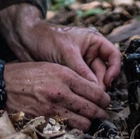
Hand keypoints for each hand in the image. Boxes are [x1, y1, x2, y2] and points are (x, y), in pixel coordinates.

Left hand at [0, 3, 120, 88]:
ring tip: (86, 100)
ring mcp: (81, 64)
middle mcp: (90, 53)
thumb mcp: (66, 52)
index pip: (113, 55)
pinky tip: (78, 98)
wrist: (25, 40)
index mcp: (93, 41)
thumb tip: (95, 89)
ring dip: (91, 90)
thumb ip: (81, 70)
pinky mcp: (71, 74)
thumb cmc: (46, 38)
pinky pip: (81, 84)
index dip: (114, 69)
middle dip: (100, 84)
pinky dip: (82, 91)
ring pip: (93, 80)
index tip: (108, 82)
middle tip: (94, 97)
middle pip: (104, 72)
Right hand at [3, 61, 110, 130]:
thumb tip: (91, 89)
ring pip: (83, 123)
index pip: (95, 92)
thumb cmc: (27, 74)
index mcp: (64, 76)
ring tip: (88, 120)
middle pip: (92, 109)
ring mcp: (52, 110)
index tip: (105, 101)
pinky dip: (72, 129)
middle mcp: (60, 93)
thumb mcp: (51, 67)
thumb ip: (72, 77)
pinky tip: (72, 125)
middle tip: (101, 113)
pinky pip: (67, 130)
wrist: (2, 85)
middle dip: (100, 113)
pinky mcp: (44, 122)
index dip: (104, 99)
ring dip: (88, 123)